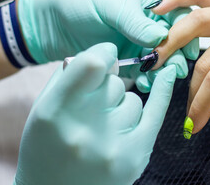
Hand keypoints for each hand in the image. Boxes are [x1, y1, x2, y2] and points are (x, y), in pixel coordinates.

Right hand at [14, 42, 176, 184]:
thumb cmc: (45, 149)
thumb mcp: (43, 109)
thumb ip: (69, 77)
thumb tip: (104, 55)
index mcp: (55, 113)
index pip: (93, 64)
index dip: (102, 53)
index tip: (105, 56)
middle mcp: (85, 129)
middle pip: (114, 83)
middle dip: (107, 85)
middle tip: (94, 104)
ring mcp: (113, 146)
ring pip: (132, 99)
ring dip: (120, 105)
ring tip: (103, 126)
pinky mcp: (134, 157)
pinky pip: (155, 112)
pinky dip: (161, 93)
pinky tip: (166, 76)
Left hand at [18, 0, 197, 91]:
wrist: (52, 20)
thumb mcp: (111, 3)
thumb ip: (136, 21)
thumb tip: (161, 38)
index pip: (180, 14)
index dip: (186, 32)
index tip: (185, 49)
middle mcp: (150, 21)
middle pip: (174, 39)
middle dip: (175, 55)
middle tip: (174, 69)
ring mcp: (139, 41)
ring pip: (161, 58)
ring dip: (162, 70)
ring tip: (156, 78)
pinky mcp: (129, 59)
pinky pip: (143, 71)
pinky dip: (146, 78)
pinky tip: (144, 83)